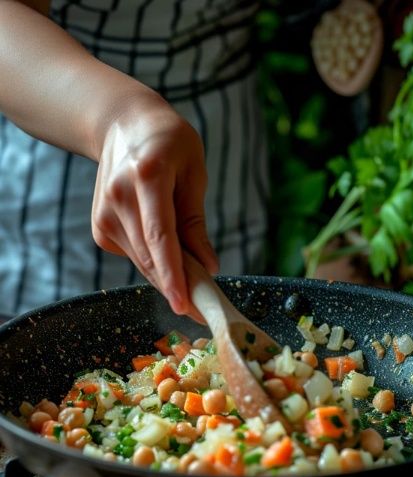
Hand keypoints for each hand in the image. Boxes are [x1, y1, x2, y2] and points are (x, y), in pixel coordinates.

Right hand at [91, 92, 217, 316]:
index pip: (160, 237)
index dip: (173, 275)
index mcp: (147, 176)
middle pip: (150, 257)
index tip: (185, 305)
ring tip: (195, 288)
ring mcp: (104, 215)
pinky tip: (168, 253)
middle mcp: (118, 197)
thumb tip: (208, 266)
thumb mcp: (193, 171)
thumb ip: (195, 220)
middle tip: (203, 312)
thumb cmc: (167, 143)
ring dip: (169, 279)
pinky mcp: (100, 228)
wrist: (121, 125)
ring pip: (142, 262)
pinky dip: (155, 264)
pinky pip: (135, 256)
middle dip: (177, 289)